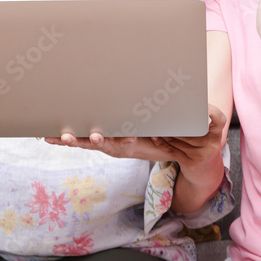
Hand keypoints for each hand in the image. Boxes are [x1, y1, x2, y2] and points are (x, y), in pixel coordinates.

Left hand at [48, 105, 226, 166]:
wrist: (190, 147)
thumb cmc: (195, 133)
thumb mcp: (206, 126)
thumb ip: (208, 119)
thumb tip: (206, 112)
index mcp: (142, 142)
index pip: (123, 142)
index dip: (110, 140)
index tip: (98, 137)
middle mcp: (125, 142)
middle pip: (99, 142)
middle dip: (81, 138)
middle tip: (63, 135)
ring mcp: (116, 139)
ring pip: (89, 139)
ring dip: (71, 137)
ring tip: (52, 135)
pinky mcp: (113, 134)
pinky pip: (88, 135)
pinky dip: (71, 134)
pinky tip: (51, 133)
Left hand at [154, 105, 226, 175]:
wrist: (205, 173)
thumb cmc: (204, 147)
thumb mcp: (208, 136)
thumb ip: (200, 123)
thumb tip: (182, 103)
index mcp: (216, 134)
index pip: (220, 120)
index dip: (214, 112)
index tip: (205, 105)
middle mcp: (211, 145)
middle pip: (190, 129)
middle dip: (177, 122)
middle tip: (167, 112)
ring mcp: (200, 155)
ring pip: (178, 139)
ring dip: (166, 131)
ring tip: (159, 124)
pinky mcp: (189, 163)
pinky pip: (172, 150)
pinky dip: (161, 143)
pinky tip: (155, 137)